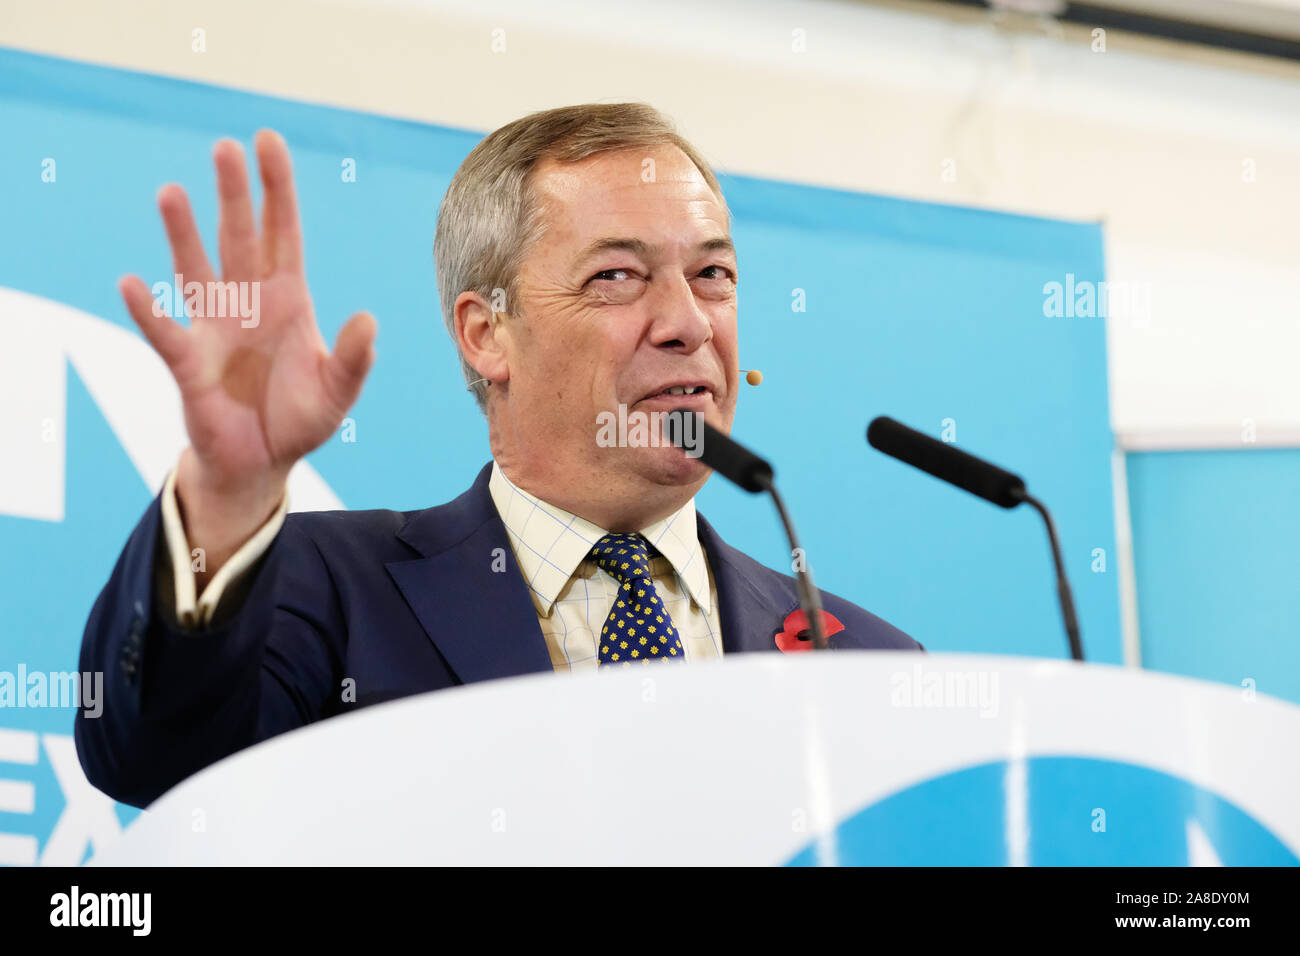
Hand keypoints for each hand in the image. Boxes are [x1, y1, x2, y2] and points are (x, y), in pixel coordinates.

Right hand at [120, 129, 375, 573]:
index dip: (277, 190)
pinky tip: (132, 285)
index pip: (283, 233)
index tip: (268, 143)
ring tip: (172, 192)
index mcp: (288, 300)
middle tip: (226, 147)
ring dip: (183, 234)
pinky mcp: (189, 362)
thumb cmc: (300, 419)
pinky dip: (148, 310)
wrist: (261, 462)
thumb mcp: (338, 392)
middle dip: (235, 195)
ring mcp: (215, 327)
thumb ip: (354, 358)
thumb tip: (369, 321)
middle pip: (239, 238)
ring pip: (197, 269)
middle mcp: (248, 302)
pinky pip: (165, 331)